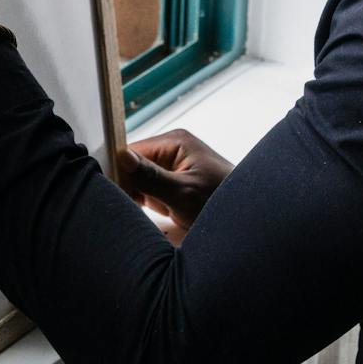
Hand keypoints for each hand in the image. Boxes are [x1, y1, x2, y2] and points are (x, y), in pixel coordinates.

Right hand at [115, 129, 233, 245]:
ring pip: (139, 181)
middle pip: (133, 166)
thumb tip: (121, 157)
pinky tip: (148, 214)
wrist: (249, 221)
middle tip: (131, 206)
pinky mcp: (173, 187)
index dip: (120, 172)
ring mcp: (172, 170)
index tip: (114, 192)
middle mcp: (171, 151)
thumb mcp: (184, 193)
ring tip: (142, 211)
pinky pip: (149, 192)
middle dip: (129, 187)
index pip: (132, 151)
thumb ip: (151, 176)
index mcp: (174, 142)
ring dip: (137, 198)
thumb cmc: (224, 203)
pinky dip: (146, 204)